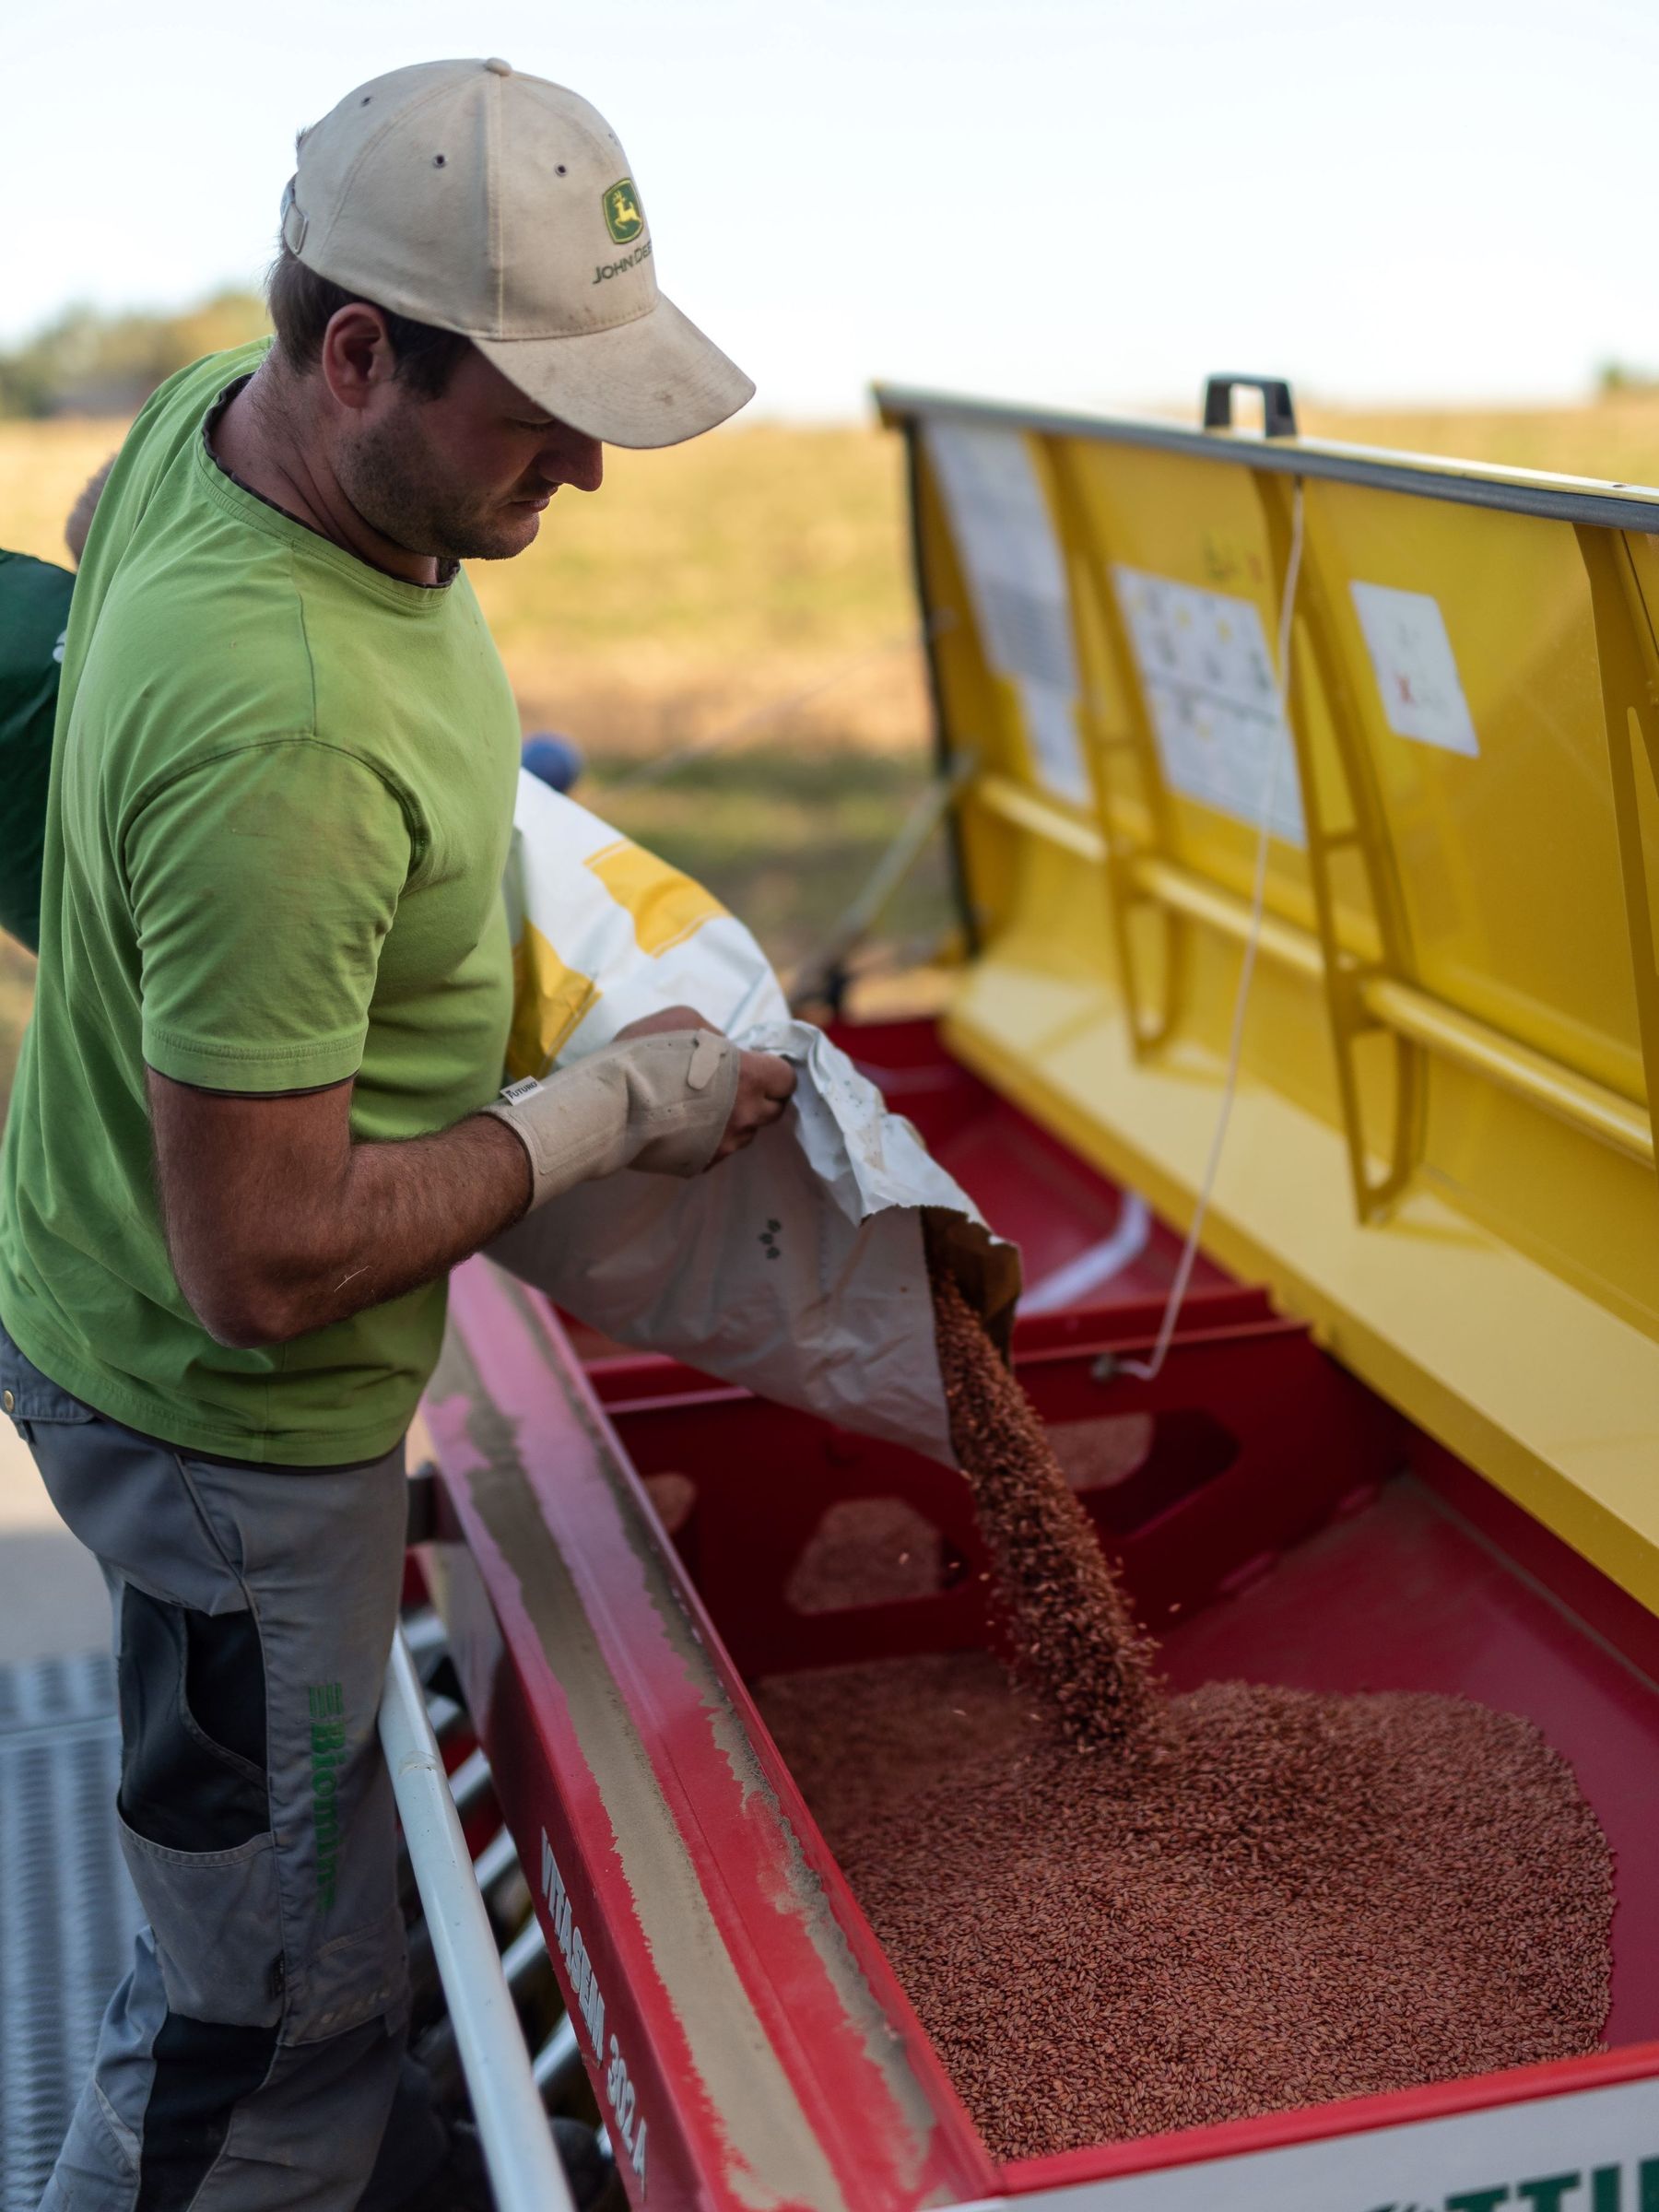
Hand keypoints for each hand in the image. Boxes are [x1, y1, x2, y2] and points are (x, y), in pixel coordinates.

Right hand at [613, 1006, 793, 1164]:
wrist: (610, 1103)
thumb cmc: (648, 1052)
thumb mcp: (687, 1020)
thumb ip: (717, 1035)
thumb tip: (725, 1048)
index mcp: (751, 1077)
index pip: (786, 1079)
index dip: (774, 1072)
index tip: (758, 1067)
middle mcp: (746, 1116)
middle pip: (772, 1111)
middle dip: (759, 1097)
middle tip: (732, 1085)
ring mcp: (724, 1145)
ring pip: (743, 1134)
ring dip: (732, 1120)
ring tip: (700, 1106)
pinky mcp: (700, 1166)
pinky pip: (716, 1152)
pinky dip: (708, 1140)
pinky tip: (683, 1125)